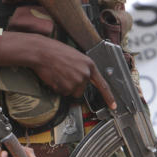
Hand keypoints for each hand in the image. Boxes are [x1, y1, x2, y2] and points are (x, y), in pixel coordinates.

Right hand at [0, 32, 115, 109]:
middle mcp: (86, 74)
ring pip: (71, 92)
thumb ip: (82, 68)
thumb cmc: (55, 51)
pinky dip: (57, 88)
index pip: (102, 84)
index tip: (113, 105)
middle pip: (81, 90)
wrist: (42, 52)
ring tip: (58, 74)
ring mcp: (77, 81)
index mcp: (89, 64)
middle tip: (63, 74)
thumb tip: (83, 80)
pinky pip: (62, 93)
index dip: (109, 96)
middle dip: (72, 86)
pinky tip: (54, 77)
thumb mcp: (75, 56)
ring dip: (64, 87)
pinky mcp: (67, 87)